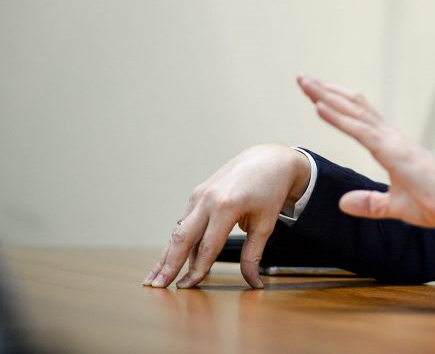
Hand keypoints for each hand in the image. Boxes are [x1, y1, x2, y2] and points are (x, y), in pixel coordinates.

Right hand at [143, 144, 310, 289]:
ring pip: (179, 230)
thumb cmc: (270, 190)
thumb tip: (254, 282)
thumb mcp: (266, 223)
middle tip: (157, 287)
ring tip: (153, 277)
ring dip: (166, 255)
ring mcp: (199, 195)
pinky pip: (185, 222)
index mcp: (227, 206)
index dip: (197, 269)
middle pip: (183, 238)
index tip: (188, 286)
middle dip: (169, 264)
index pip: (208, 246)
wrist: (268, 160)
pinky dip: (177, 242)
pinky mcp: (197, 194)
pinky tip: (168, 259)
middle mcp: (208, 199)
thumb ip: (254, 254)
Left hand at [297, 76, 434, 231]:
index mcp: (390, 145)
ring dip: (326, 96)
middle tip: (303, 78)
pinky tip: (319, 107)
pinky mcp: (393, 152)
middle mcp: (390, 137)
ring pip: (353, 112)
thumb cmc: (434, 202)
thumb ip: (369, 203)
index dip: (337, 103)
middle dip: (326, 91)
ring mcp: (391, 141)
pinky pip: (360, 131)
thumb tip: (344, 203)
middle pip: (353, 106)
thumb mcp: (393, 206)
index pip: (358, 117)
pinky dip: (338, 118)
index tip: (315, 93)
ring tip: (306, 83)